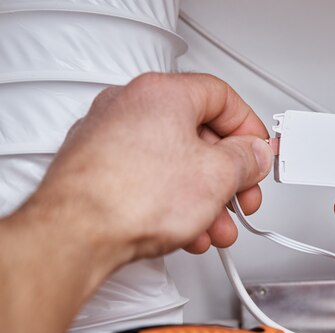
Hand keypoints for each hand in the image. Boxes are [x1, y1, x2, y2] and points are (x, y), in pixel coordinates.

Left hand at [23, 72, 273, 287]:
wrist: (74, 235)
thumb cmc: (130, 198)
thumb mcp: (216, 176)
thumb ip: (246, 159)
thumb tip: (254, 154)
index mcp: (162, 93)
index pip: (223, 97)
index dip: (249, 128)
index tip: (258, 153)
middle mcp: (131, 107)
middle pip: (199, 134)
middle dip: (229, 175)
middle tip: (242, 196)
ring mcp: (109, 137)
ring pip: (175, 163)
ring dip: (205, 197)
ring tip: (217, 226)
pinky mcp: (97, 168)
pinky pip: (150, 179)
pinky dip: (174, 202)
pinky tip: (188, 228)